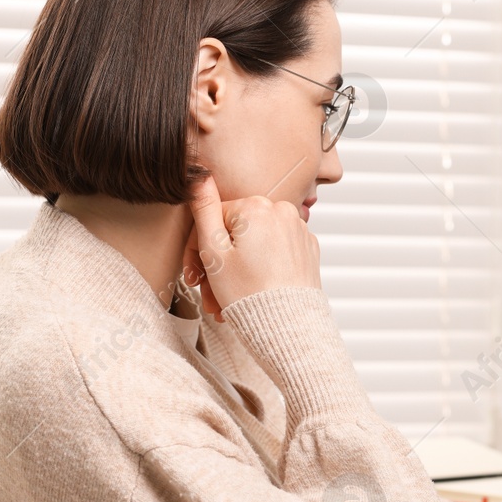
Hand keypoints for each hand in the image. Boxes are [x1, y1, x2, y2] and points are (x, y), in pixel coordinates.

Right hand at [183, 174, 321, 320]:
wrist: (288, 327)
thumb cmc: (248, 294)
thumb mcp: (213, 251)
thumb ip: (204, 209)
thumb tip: (199, 174)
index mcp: (257, 206)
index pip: (214, 219)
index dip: (197, 249)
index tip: (193, 277)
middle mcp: (283, 211)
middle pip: (236, 234)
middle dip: (218, 266)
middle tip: (208, 295)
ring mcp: (299, 230)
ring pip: (255, 246)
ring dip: (237, 272)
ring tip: (226, 303)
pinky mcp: (309, 250)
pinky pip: (276, 254)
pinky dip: (261, 271)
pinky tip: (250, 295)